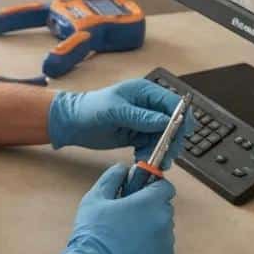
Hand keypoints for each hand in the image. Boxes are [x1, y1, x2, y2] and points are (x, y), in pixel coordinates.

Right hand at [47, 163, 175, 253]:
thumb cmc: (94, 235)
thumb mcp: (95, 199)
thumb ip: (112, 178)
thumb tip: (122, 169)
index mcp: (149, 203)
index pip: (165, 186)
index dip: (153, 187)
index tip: (141, 192)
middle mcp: (163, 221)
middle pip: (164, 207)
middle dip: (150, 208)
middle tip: (127, 216)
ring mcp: (166, 244)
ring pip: (163, 229)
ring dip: (150, 229)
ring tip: (126, 238)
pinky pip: (162, 248)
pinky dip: (151, 248)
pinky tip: (130, 253)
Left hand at [48, 79, 194, 167]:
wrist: (72, 123)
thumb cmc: (90, 109)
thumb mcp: (115, 111)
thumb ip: (141, 117)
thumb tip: (166, 122)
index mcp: (144, 92)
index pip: (172, 103)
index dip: (181, 118)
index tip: (181, 135)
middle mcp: (147, 106)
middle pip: (172, 122)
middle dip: (172, 139)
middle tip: (167, 156)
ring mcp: (143, 121)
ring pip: (163, 137)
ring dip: (161, 150)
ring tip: (151, 161)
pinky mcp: (137, 135)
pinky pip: (151, 146)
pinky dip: (150, 154)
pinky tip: (141, 159)